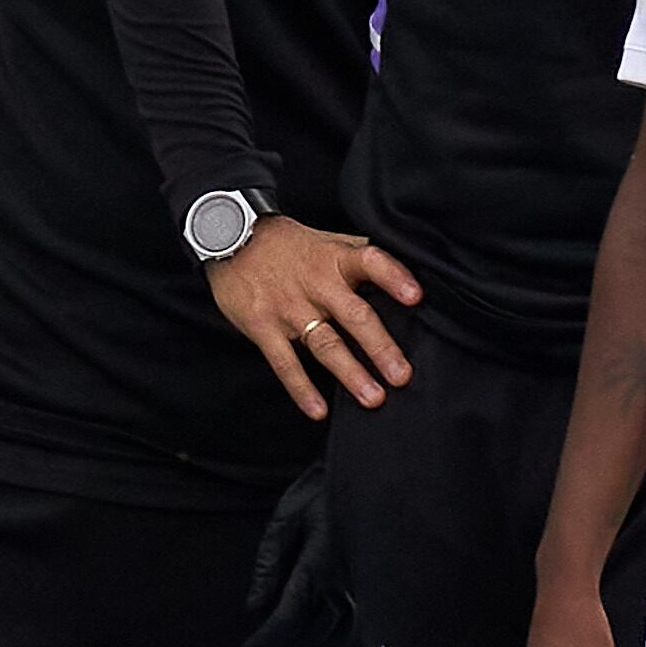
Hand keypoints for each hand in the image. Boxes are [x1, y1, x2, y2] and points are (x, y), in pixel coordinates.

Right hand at [205, 216, 422, 419]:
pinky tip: (318, 410)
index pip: (371, 262)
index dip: (394, 278)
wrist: (230, 236)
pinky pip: (285, 362)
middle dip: (380, 348)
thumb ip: (359, 255)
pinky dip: (301, 388)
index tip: (415, 297)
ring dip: (350, 373)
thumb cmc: (288, 243)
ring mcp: (289, 308)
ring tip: (373, 398)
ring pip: (325, 344)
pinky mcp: (263, 327)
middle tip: (402, 376)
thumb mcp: (327, 239)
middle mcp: (318, 284)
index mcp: (336, 259)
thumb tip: (401, 268)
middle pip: (355, 316)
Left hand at [238, 463, 353, 646]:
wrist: (367, 469)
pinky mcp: (369, 581)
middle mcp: (343, 581)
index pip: (288, 619)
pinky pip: (352, 620)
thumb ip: (268, 564)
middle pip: (310, 633)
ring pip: (334, 631)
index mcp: (317, 564)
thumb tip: (254, 605)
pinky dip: (331, 634)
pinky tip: (316, 635)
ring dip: (305, 646)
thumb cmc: (321, 488)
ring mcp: (360, 583)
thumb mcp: (285, 518)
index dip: (265, 643)